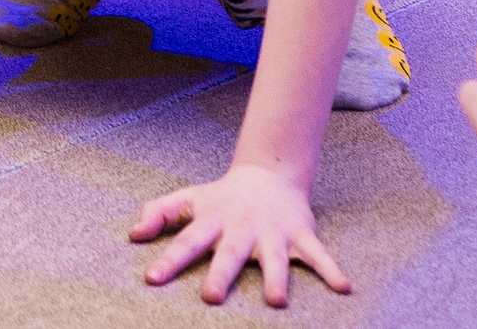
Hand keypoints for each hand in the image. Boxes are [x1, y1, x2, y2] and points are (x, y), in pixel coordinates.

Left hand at [133, 163, 350, 307]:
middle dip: (220, 274)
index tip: (151, 278)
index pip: (186, 240)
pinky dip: (331, 269)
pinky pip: (318, 254)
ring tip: (276, 301)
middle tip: (210, 298)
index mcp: (213, 221)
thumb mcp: (188, 199)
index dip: (168, 258)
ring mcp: (273, 232)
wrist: (269, 176)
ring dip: (276, 277)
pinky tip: (343, 287)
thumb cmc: (221, 197)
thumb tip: (133, 234)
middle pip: (229, 253)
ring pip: (275, 257)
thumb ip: (160, 213)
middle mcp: (242, 228)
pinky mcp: (301, 235)